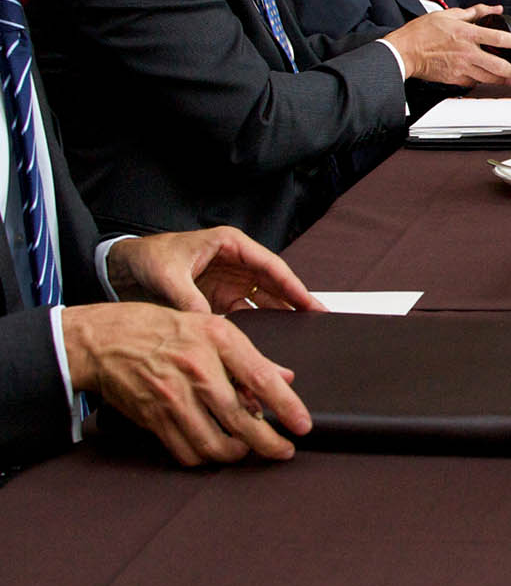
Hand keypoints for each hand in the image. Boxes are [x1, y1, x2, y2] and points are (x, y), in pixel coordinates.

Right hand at [61, 302, 310, 465]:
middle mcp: (196, 369)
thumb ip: (248, 356)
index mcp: (217, 340)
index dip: (288, 406)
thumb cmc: (157, 329)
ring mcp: (173, 396)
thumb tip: (285, 377)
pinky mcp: (154, 417)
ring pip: (215, 443)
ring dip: (237, 454)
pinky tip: (215, 449)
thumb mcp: (209, 327)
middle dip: (269, 443)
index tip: (303, 425)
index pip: (262, 379)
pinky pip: (187, 450)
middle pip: (241, 419)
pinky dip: (206, 457)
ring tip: (247, 449)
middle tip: (283, 450)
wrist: (102, 340)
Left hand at [106, 227, 321, 314]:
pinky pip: (244, 313)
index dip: (294, 286)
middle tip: (317, 321)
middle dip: (295, 302)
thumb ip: (189, 299)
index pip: (271, 266)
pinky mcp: (217, 299)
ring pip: (263, 300)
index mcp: (229, 245)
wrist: (118, 268)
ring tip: (299, 334)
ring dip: (279, 316)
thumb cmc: (144, 258)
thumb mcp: (167, 275)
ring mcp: (227, 282)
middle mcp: (234, 263)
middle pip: (273, 284)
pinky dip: (256, 326)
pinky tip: (267, 341)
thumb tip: (209, 325)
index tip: (311, 304)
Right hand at [385, 4, 510, 85]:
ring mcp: (461, 68)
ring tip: (508, 78)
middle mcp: (467, 53)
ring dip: (502, 79)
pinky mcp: (455, 79)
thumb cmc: (422, 33)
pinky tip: (485, 78)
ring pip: (489, 78)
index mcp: (466, 34)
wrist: (404, 51)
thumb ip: (474, 12)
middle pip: (499, 66)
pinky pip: (474, 83)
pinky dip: (481, 81)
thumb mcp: (448, 15)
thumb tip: (493, 9)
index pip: (498, 39)